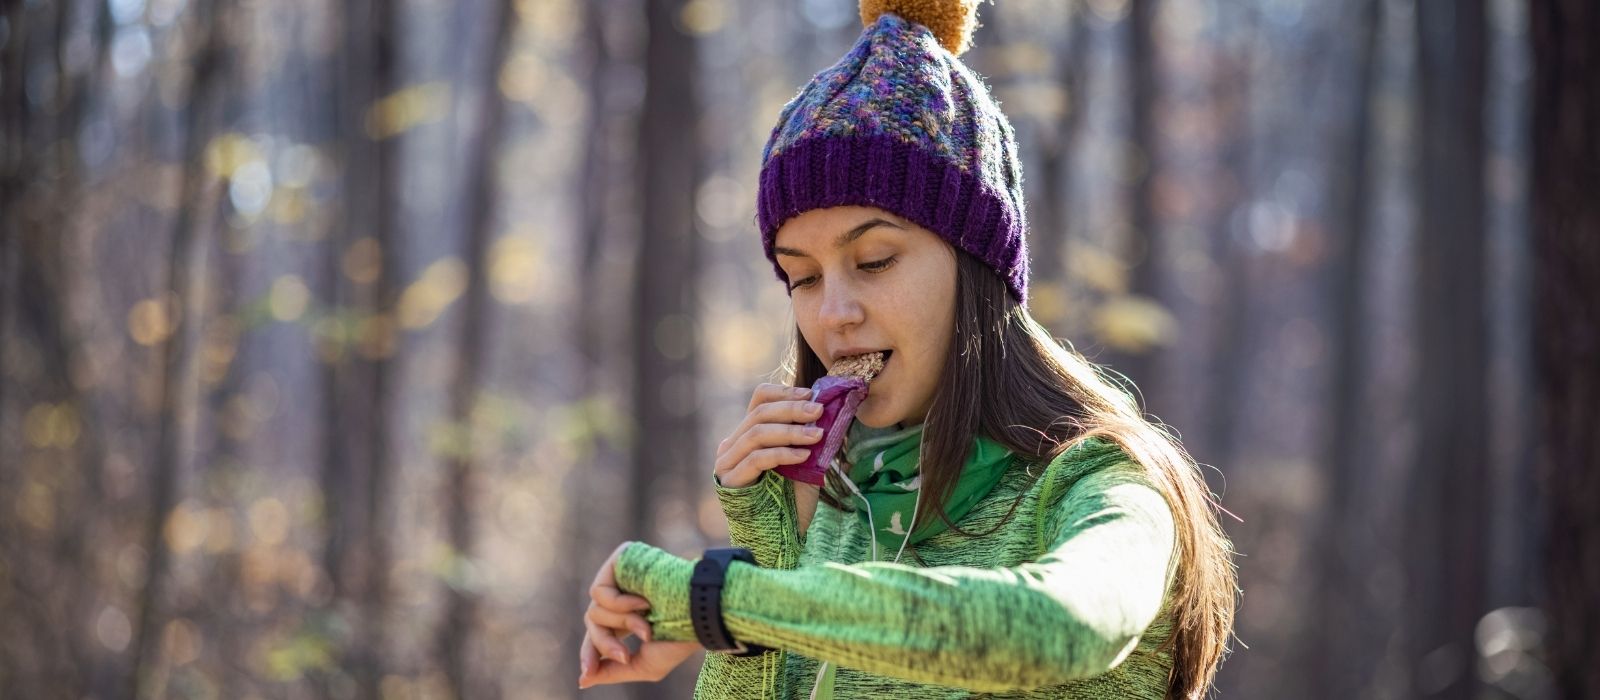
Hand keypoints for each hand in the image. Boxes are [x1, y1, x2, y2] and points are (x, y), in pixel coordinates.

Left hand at [579, 541, 700, 688]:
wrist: (697, 614)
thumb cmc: (677, 639)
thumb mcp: (643, 665)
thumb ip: (611, 671)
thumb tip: (583, 680)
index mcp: (629, 617)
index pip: (598, 634)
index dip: (591, 653)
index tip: (587, 673)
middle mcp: (622, 596)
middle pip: (593, 624)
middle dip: (605, 644)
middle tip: (626, 656)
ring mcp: (621, 577)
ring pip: (594, 611)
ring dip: (622, 624)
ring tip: (647, 626)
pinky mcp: (620, 561)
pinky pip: (599, 591)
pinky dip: (618, 604)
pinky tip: (643, 604)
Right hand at [715, 383, 825, 488]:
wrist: (781, 537)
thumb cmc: (792, 499)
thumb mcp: (804, 460)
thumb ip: (807, 436)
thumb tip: (827, 408)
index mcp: (748, 434)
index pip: (759, 399)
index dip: (785, 392)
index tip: (811, 395)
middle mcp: (732, 445)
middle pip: (759, 413)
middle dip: (792, 409)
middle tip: (818, 411)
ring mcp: (727, 463)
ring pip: (757, 433)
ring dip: (791, 431)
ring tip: (816, 435)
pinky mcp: (730, 481)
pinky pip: (757, 459)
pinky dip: (782, 453)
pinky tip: (803, 456)